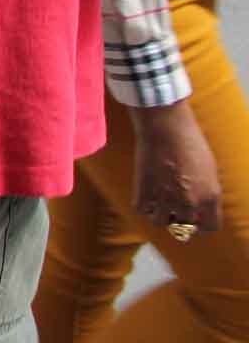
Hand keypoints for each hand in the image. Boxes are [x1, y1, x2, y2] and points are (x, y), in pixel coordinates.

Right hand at [130, 100, 222, 235]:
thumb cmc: (189, 141)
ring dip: (158, 213)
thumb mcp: (209, 169)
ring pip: (160, 221)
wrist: (166, 126)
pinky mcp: (145, 191)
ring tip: (156, 201)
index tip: (193, 220)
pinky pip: (142, 210)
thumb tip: (200, 205)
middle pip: (184, 227)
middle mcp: (191, 202)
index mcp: (211, 196)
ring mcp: (167, 198)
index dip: (201, 226)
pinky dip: (142, 204)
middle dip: (178, 218)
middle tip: (171, 208)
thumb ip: (206, 191)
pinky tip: (145, 193)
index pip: (210, 227)